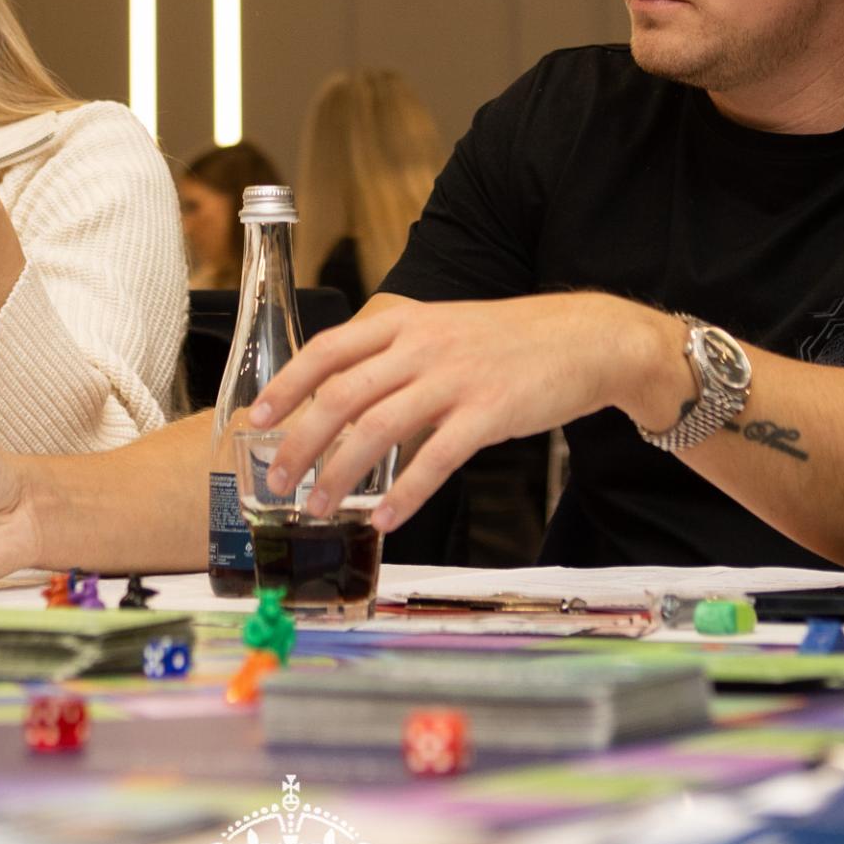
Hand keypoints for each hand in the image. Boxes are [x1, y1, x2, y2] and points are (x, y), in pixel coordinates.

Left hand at [251, 292, 679, 529]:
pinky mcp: (488, 413)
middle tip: (279, 478)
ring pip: (377, 429)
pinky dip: (405, 495)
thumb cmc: (508, 341)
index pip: (329, 348)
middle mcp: (422, 346)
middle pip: (341, 394)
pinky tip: (387, 520)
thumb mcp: (443, 328)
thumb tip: (345, 394)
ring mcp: (455, 379)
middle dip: (300, 441)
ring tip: (319, 507)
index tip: (259, 416)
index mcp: (405, 322)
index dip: (288, 382)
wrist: (584, 339)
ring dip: (341, 474)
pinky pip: (435, 459)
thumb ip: (397, 355)